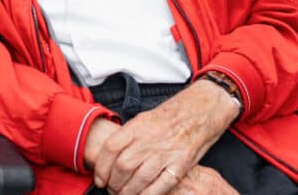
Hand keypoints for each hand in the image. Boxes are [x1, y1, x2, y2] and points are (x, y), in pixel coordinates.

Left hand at [91, 81, 236, 193]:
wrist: (198, 112)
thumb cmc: (168, 117)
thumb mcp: (142, 119)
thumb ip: (127, 135)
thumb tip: (109, 153)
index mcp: (136, 127)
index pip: (110, 148)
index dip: (101, 167)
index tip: (99, 178)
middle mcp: (148, 140)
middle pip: (122, 166)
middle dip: (113, 182)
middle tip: (111, 189)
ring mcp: (165, 153)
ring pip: (140, 178)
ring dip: (128, 191)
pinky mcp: (181, 164)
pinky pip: (162, 184)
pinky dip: (149, 194)